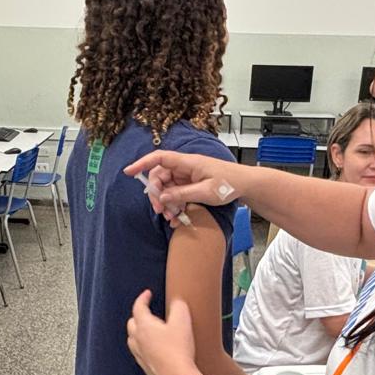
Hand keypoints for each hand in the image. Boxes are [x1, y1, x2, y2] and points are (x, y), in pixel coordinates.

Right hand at [123, 151, 244, 222]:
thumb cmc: (230, 183)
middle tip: (160, 210)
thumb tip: (163, 197)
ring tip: (171, 216)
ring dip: (166, 202)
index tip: (128, 172)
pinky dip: (174, 204)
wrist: (246, 185)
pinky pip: (176, 193)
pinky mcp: (191, 184)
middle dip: (156, 193)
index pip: (159, 158)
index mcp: (187, 162)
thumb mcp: (206, 192)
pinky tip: (176, 216)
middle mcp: (185, 167)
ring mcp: (187, 176)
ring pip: (167, 187)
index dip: (142, 163)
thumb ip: (182, 194)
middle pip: (160, 176)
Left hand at [126, 291, 199, 374]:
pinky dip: (143, 345)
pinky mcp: (144, 367)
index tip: (148, 293)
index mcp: (144, 325)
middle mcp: (137, 339)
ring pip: (132, 338)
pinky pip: (139, 352)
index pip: (138, 307)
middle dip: (139, 314)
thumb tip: (177, 302)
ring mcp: (139, 354)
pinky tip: (152, 348)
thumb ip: (179, 306)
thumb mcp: (183, 321)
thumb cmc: (179, 349)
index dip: (143, 298)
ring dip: (138, 331)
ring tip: (149, 329)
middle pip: (132, 323)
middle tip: (149, 311)